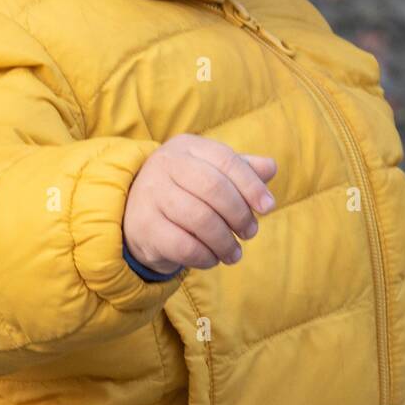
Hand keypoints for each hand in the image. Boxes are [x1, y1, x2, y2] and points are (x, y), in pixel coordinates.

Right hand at [123, 133, 277, 272]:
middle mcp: (165, 164)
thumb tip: (270, 167)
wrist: (134, 213)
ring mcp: (150, 194)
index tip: (268, 207)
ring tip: (234, 252)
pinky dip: (205, 256)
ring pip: (200, 219)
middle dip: (239, 214)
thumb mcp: (211, 172)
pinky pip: (183, 245)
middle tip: (250, 233)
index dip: (251, 184)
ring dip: (225, 241)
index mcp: (186, 146)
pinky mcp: (144, 227)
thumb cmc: (185, 189)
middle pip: (214, 188)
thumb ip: (242, 169)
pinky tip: (212, 258)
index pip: (226, 159)